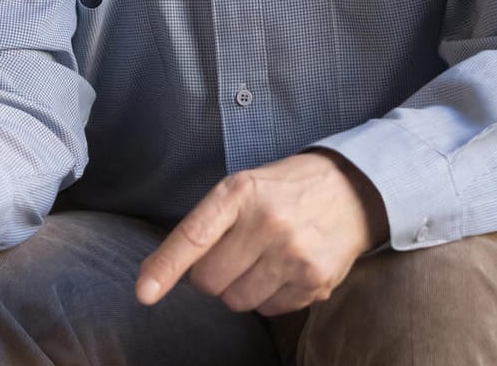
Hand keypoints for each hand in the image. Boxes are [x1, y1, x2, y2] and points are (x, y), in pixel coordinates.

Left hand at [135, 151, 387, 315]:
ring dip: (240, 288)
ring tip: (262, 259)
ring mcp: (295, 255)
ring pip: (237, 301)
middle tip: (232, 255)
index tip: (144, 293)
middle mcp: (268, 223)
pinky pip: (269, 311)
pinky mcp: (316, 282)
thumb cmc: (284, 190)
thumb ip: (208, 223)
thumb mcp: (243, 187)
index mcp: (239, 192)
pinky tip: (284, 269)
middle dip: (211, 276)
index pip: (194, 235)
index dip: (165, 267)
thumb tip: (160, 272)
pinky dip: (269, 297)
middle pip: (210, 281)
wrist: (352, 191)